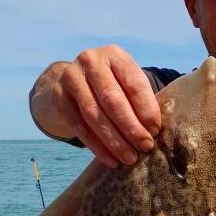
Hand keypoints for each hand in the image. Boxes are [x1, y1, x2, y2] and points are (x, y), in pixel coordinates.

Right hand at [32, 45, 160, 167]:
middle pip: (112, 100)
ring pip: (94, 114)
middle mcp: (90, 61)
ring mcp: (71, 78)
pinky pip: (79, 126)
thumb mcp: (128, 82)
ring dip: (114, 141)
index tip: (155, 130)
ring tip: (130, 158)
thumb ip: (141, 100)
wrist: (78, 78)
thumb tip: (153, 132)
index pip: (133, 83)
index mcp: (114, 55)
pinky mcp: (59, 97)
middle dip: (131, 127)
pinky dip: (97, 146)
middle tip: (145, 147)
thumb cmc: (115, 84)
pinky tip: (111, 160)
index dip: (146, 109)